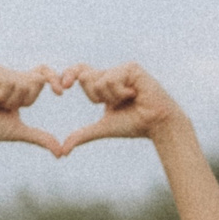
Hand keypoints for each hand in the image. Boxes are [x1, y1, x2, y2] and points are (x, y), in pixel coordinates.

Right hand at [0, 65, 65, 157]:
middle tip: (5, 107)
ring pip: (22, 84)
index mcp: (18, 85)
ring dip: (10, 101)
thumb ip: (40, 137)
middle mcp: (9, 74)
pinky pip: (8, 82)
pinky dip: (0, 96)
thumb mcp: (19, 131)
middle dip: (25, 100)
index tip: (61, 93)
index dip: (53, 79)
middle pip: (36, 81)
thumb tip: (60, 153)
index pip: (42, 74)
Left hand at [60, 62, 184, 152]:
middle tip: (115, 103)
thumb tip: (63, 151)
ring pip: (99, 81)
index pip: (80, 73)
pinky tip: (135, 94)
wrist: (156, 124)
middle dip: (96, 97)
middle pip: (85, 77)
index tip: (62, 88)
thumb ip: (83, 135)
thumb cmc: (133, 125)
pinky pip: (112, 79)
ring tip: (129, 99)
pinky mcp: (131, 68)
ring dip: (112, 98)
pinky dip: (120, 93)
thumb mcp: (103, 128)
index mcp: (103, 84)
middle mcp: (111, 73)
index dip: (68, 75)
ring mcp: (121, 69)